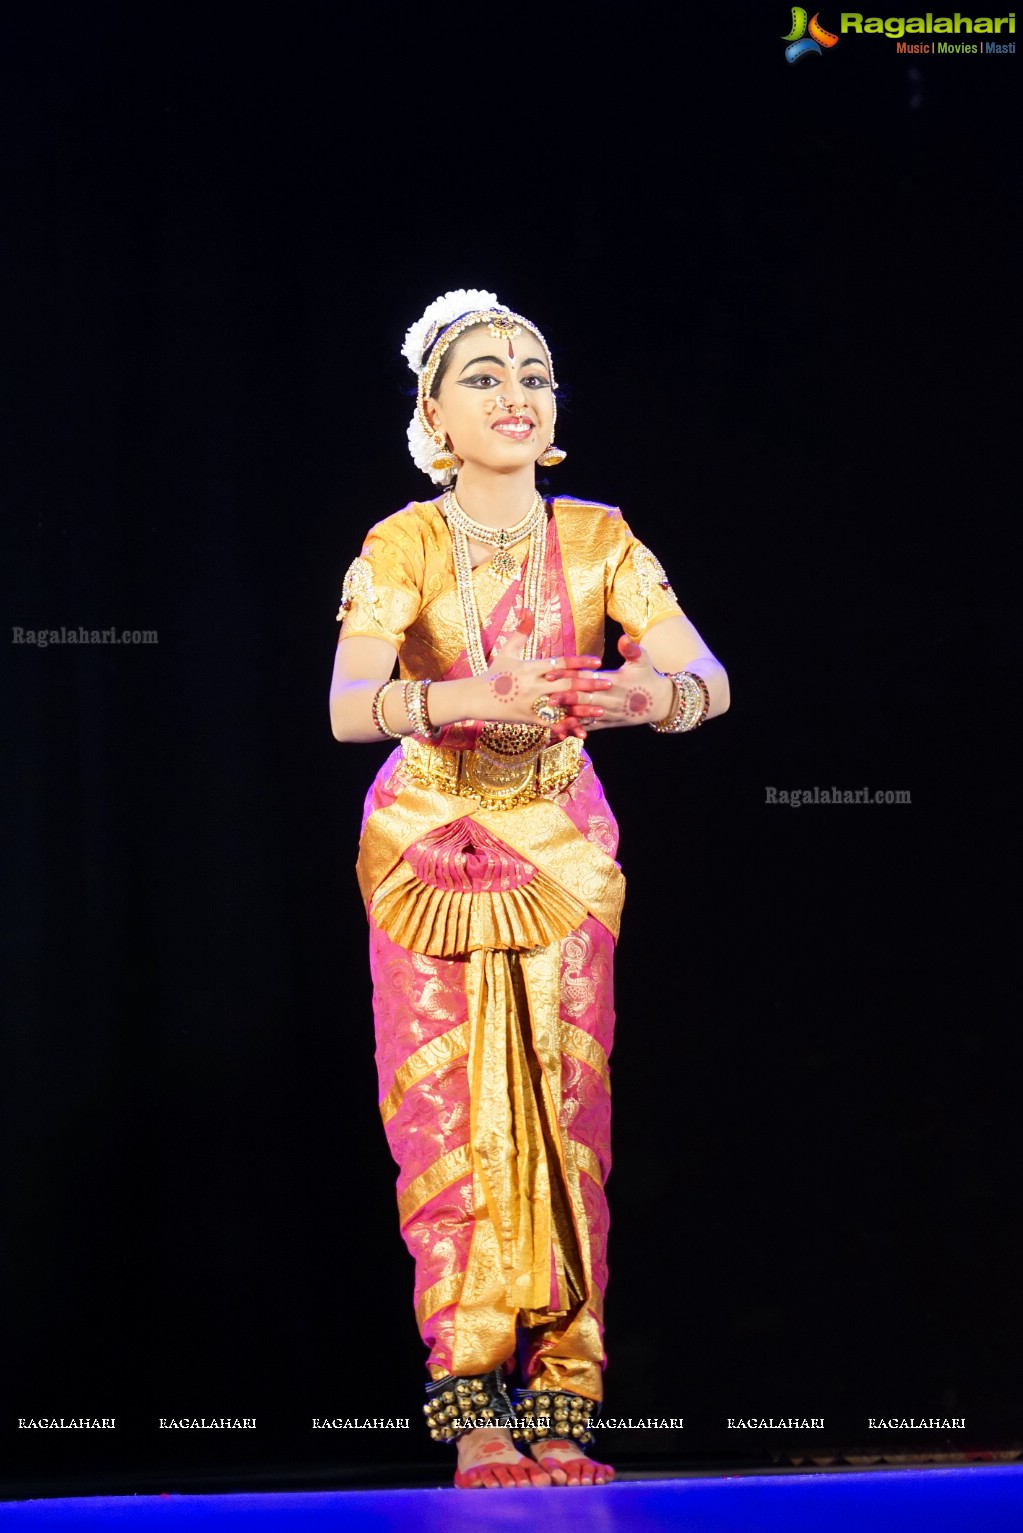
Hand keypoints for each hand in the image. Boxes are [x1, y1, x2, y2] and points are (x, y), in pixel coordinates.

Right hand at [479, 611, 610, 740]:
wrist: (473, 697)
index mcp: (530, 667)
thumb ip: (521, 632)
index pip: (560, 663)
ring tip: (601, 711)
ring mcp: (530, 703)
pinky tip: (581, 732)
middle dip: (589, 684)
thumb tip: (527, 609)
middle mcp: (532, 684)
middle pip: (566, 684)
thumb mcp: (506, 651)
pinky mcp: (527, 718)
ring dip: (582, 709)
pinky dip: (565, 728)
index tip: (598, 662)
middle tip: (608, 683)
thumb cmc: (492, 673)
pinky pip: (550, 724)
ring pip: (561, 706)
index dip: (580, 662)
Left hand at [548, 634, 673, 734]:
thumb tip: (624, 638)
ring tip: (550, 716)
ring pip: (584, 715)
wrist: (659, 702)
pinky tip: (561, 730)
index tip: (552, 673)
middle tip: (546, 697)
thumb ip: (632, 650)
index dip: (569, 675)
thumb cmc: (648, 677)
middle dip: (564, 698)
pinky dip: (576, 729)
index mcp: (614, 681)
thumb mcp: (643, 660)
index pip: (587, 677)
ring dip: (567, 716)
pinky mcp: (608, 723)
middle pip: (583, 698)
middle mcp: (609, 699)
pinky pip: (590, 727)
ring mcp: (608, 713)